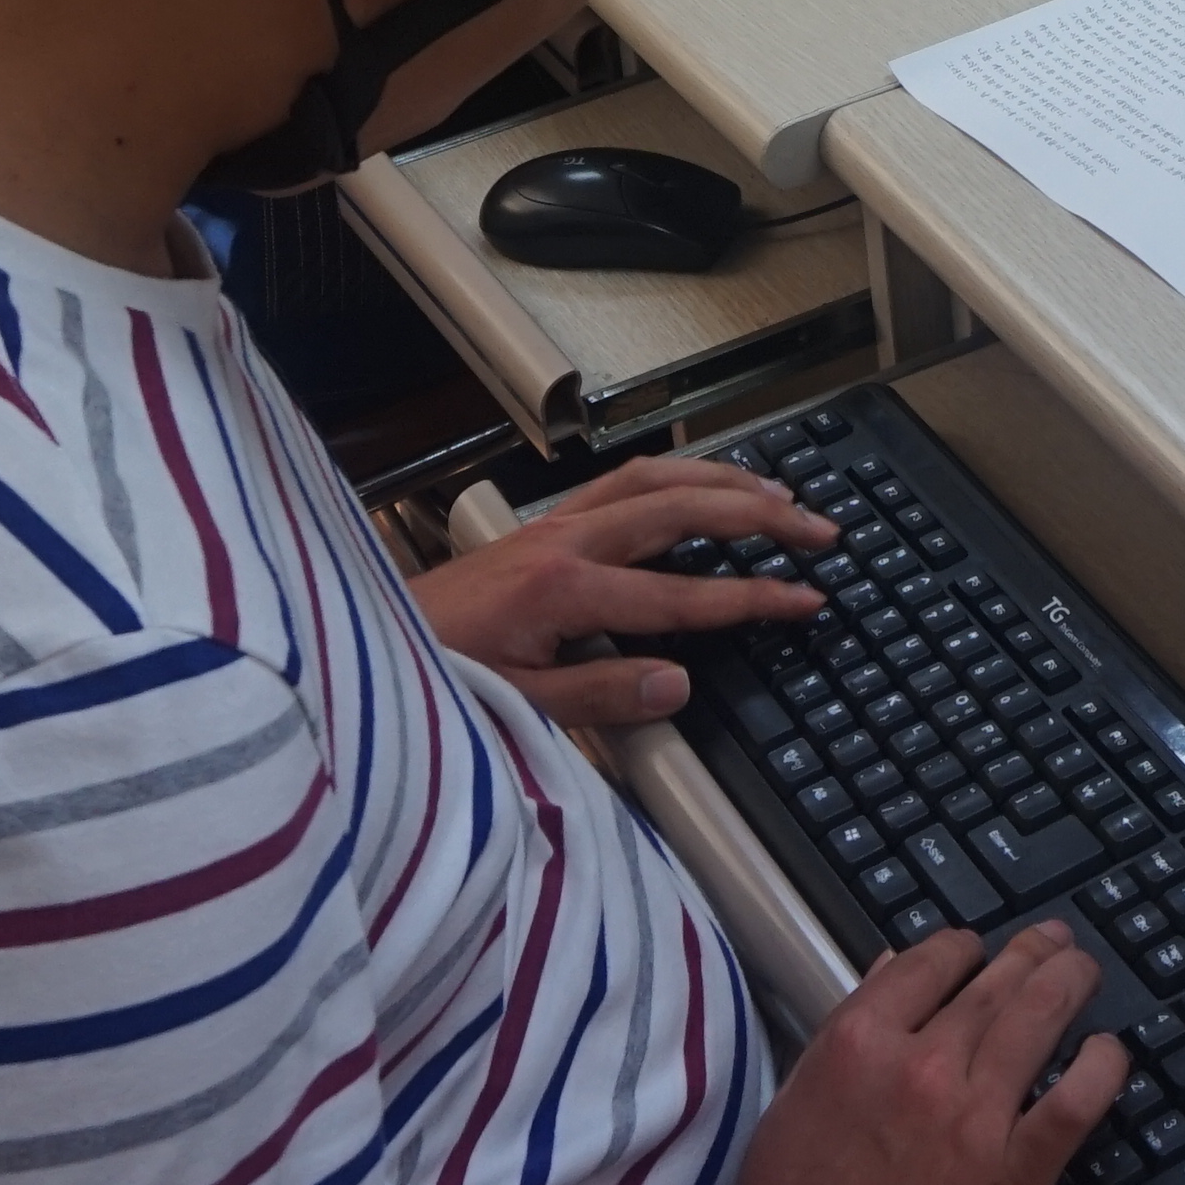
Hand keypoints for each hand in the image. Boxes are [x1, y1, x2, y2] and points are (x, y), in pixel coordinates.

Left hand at [410, 455, 829, 731]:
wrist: (366, 649)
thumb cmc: (435, 680)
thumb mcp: (516, 708)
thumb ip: (599, 697)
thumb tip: (679, 682)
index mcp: (565, 590)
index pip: (683, 597)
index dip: (754, 599)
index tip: (806, 599)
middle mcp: (564, 542)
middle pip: (682, 509)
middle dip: (760, 513)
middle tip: (819, 526)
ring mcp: (552, 526)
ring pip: (655, 479)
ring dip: (723, 480)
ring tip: (778, 491)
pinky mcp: (540, 526)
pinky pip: (622, 481)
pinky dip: (674, 476)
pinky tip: (696, 486)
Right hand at [733, 922, 1125, 1184]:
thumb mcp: (794, 1106)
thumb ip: (845, 1034)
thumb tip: (888, 972)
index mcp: (857, 1045)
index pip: (926, 963)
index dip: (960, 947)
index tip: (974, 949)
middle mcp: (919, 1068)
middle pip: (991, 983)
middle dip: (1030, 953)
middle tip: (1053, 943)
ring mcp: (971, 1119)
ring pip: (1037, 1019)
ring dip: (1069, 982)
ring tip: (1082, 971)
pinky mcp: (1013, 1176)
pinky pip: (1074, 1103)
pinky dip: (1100, 1068)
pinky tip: (1106, 1053)